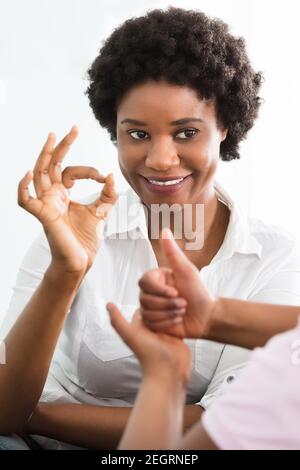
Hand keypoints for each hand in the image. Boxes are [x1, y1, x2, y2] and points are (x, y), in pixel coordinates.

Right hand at [18, 126, 116, 274]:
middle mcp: (52, 196)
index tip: (105, 177)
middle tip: (73, 129)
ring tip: (52, 137)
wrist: (80, 261)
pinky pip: (26, 201)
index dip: (89, 170)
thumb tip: (112, 175)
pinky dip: (23, 188)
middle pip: (52, 165)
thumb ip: (108, 195)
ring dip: (45, 155)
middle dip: (62, 146)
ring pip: (39, 174)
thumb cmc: (85, 239)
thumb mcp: (101, 212)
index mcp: (63, 194)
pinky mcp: (43, 216)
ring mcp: (46, 204)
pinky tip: (29, 174)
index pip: (71, 172)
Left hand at [106, 304, 191, 386]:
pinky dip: (182, 315)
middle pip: (158, 307)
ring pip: (169, 312)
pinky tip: (188, 310)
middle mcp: (151, 328)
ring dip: (175, 307)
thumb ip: (118, 321)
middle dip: (166, 301)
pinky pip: (178, 321)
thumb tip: (108, 304)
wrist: (168, 373)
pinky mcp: (176, 335)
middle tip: (175, 296)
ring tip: (183, 303)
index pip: (145, 305)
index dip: (152, 296)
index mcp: (139, 325)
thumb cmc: (148, 356)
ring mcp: (164, 331)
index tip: (160, 290)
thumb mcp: (130, 336)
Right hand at [139, 229, 215, 338]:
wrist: (207, 316)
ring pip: (147, 312)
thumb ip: (173, 252)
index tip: (175, 292)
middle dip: (167, 304)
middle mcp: (151, 292)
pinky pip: (151, 324)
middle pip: (144, 299)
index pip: (144, 282)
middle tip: (184, 303)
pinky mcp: (153, 322)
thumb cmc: (199, 292)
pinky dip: (167, 323)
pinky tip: (178, 319)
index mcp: (156, 278)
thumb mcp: (187, 270)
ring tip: (182, 310)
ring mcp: (151, 307)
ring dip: (169, 313)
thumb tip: (164, 230)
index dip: (159, 290)